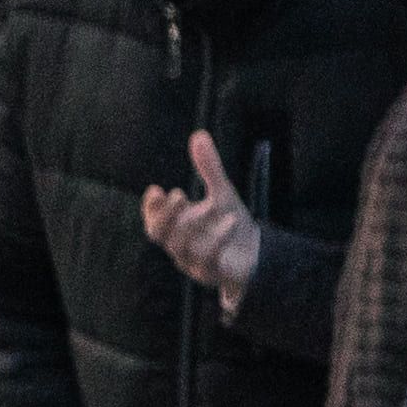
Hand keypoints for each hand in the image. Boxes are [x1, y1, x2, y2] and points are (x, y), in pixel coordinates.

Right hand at [141, 128, 265, 302]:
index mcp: (176, 228)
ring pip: (180, 247)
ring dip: (192, 224)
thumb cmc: (229, 224)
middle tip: (177, 194)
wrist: (256, 256)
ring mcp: (193, 261)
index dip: (150, 207)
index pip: (153, 219)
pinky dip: (218, 240)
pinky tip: (230, 221)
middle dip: (164, 215)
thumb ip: (208, 168)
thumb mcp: (221, 193)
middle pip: (158, 234)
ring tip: (209, 205)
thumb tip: (198, 134)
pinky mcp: (213, 272)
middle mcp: (179, 245)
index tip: (156, 189)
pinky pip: (209, 259)